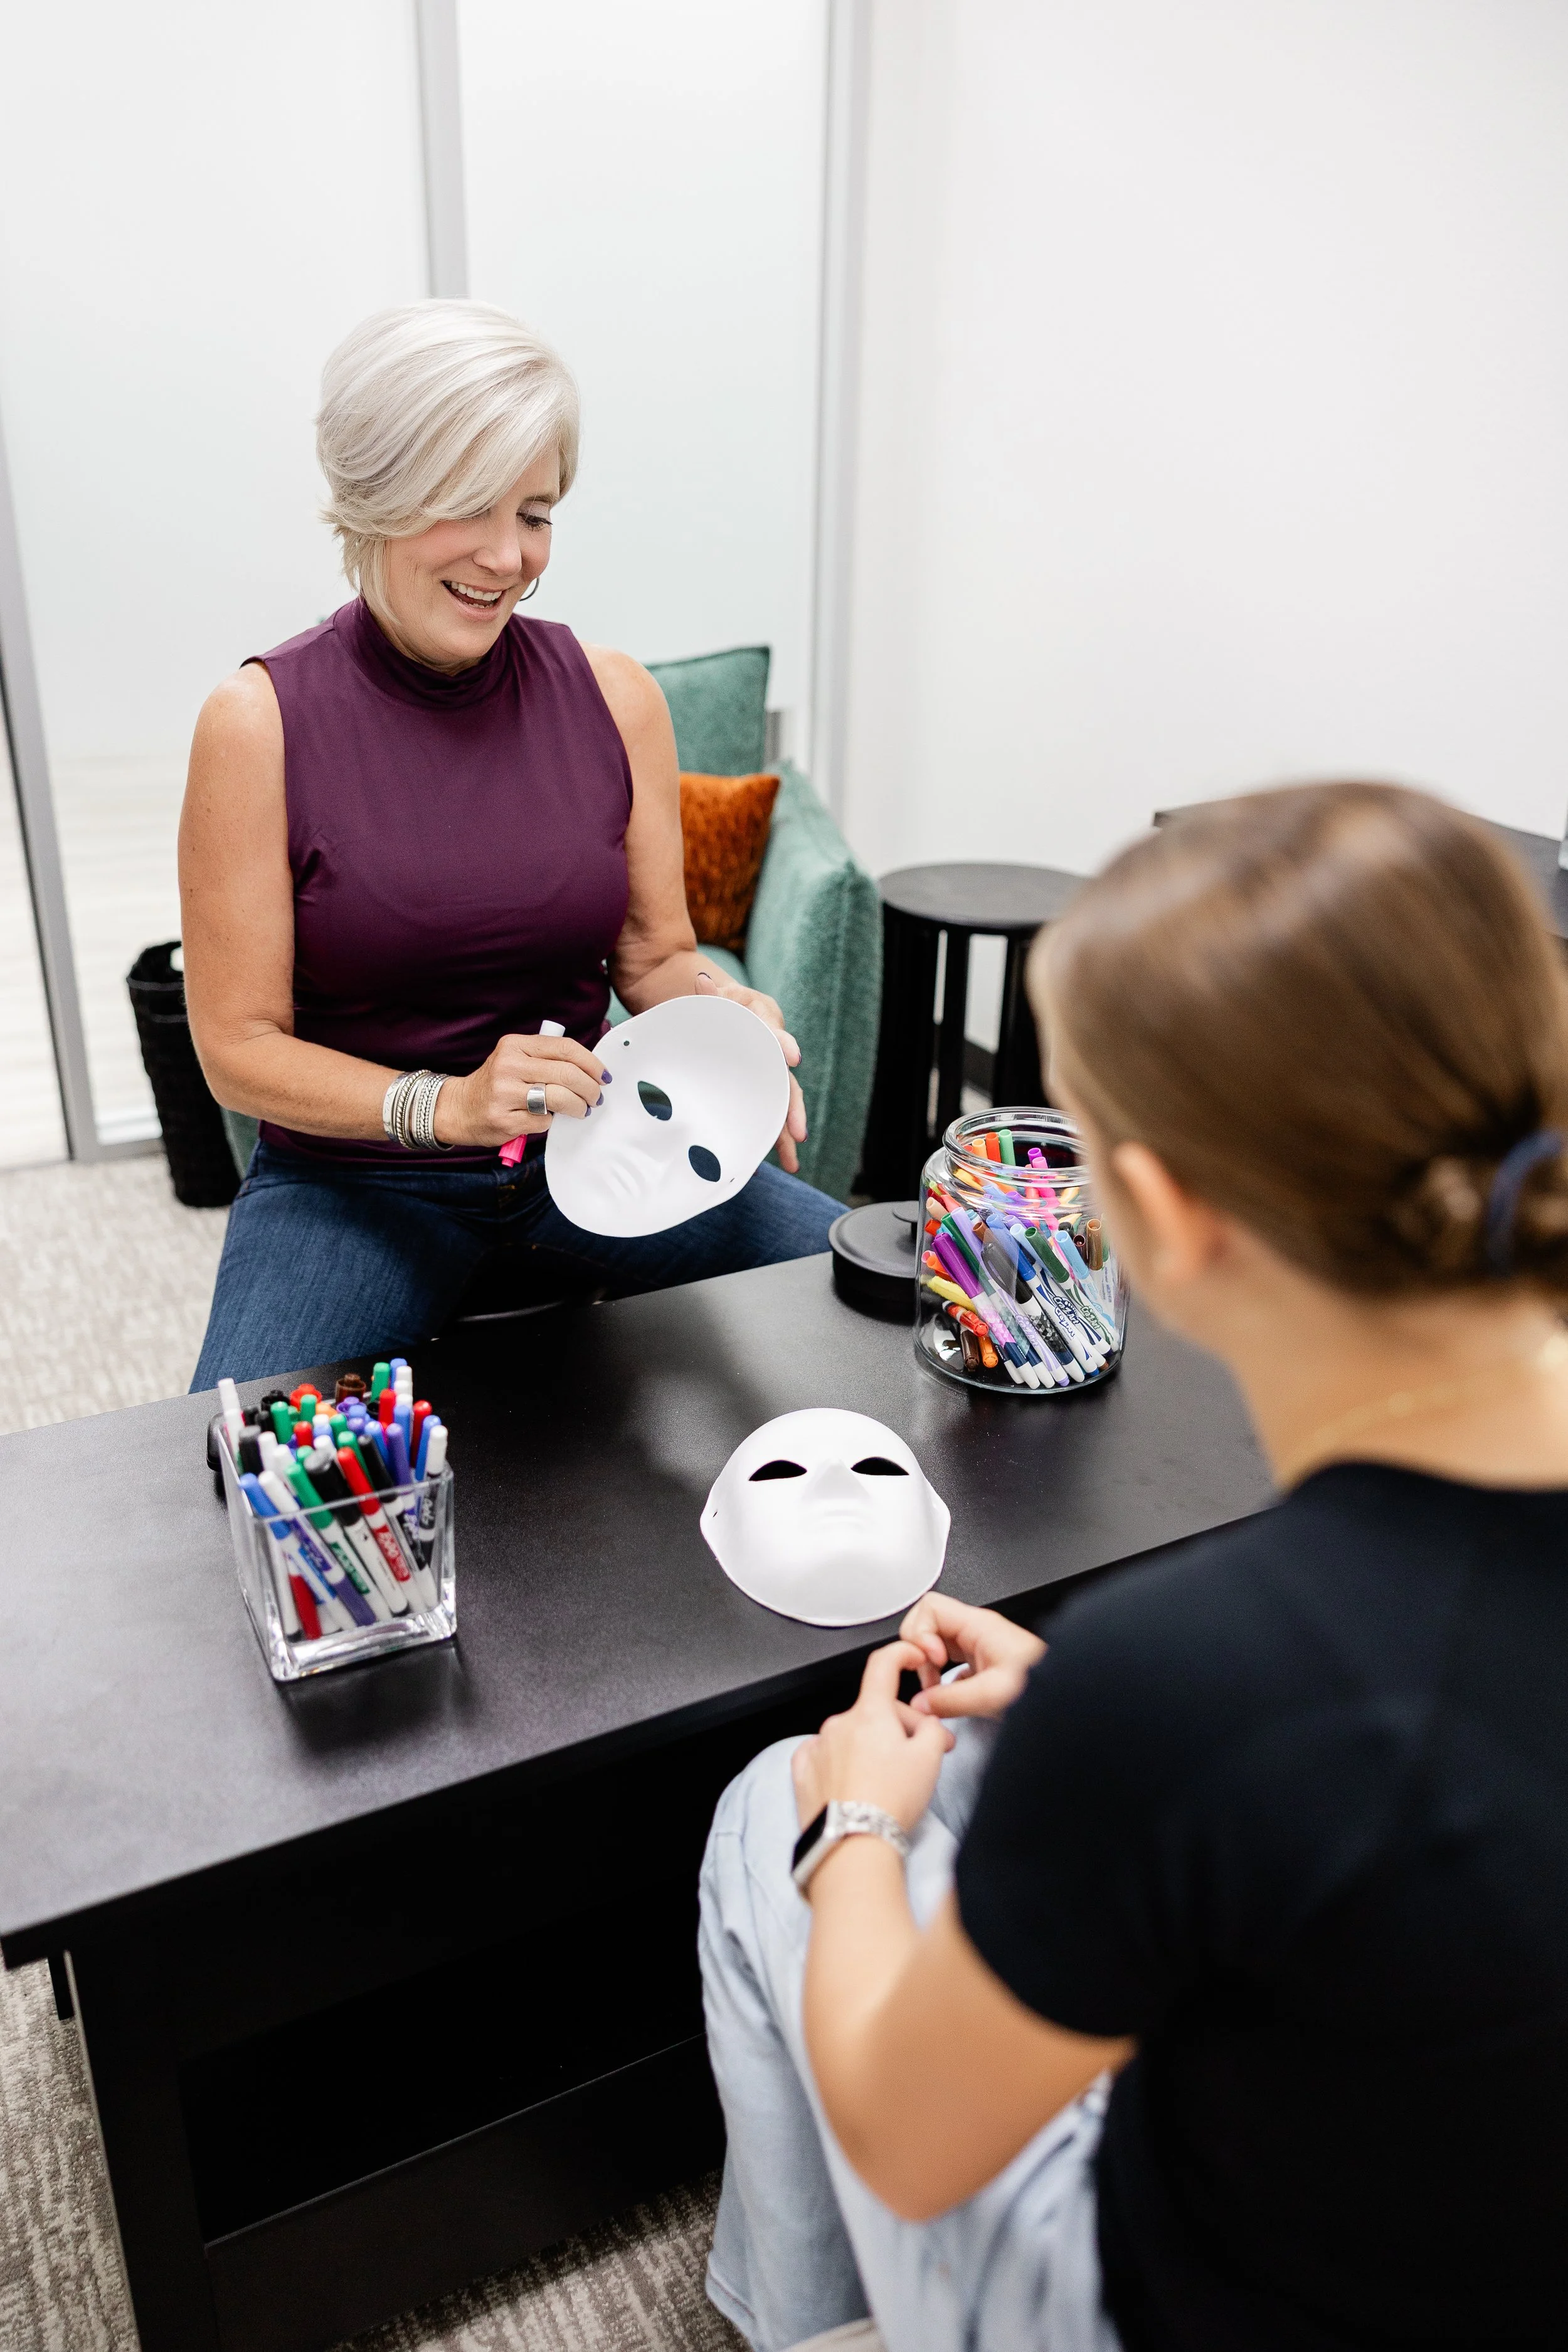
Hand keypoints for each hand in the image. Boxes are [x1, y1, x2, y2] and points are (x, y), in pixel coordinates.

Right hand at [436, 1030, 608, 1147]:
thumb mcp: (515, 1059)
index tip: (603, 1075)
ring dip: (579, 1107)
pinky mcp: (505, 1120)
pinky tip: (547, 1119)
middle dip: (590, 1088)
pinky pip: (544, 1121)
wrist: (459, 1108)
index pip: (565, 1048)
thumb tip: (590, 1070)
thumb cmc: (496, 1084)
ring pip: (560, 1098)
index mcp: (514, 1045)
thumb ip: (546, 1058)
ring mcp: (505, 1094)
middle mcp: (509, 1066)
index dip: (591, 1063)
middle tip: (596, 1097)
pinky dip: (552, 1122)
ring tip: (581, 1110)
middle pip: (567, 1074)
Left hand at [694, 967, 808, 1173]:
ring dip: (785, 1134)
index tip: (791, 1057)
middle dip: (792, 1109)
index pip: (774, 1033)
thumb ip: (711, 995)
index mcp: (763, 1020)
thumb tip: (701, 981)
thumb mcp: (715, 997)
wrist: (723, 1010)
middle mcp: (772, 1049)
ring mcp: (767, 1072)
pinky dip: (767, 1137)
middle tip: (798, 1133)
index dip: (783, 1044)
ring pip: (779, 1104)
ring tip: (792, 1163)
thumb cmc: (720, 1003)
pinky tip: (761, 1162)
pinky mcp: (759, 1088)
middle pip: (785, 1081)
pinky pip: (765, 1113)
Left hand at [792, 1642, 954, 1836]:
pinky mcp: (804, 1774)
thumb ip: (934, 1730)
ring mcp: (818, 1748)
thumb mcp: (931, 1759)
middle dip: (900, 1727)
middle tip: (923, 1757)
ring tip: (888, 1781)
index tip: (912, 1656)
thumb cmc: (889, 1803)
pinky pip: (826, 1755)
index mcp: (869, 1713)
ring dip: (872, 1748)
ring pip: (853, 1736)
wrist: (853, 1846)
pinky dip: (844, 1762)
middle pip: (875, 1711)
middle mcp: (838, 1724)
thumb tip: (930, 1726)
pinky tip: (856, 1782)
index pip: (883, 1665)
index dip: (901, 1653)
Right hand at [898, 1595, 1045, 1720]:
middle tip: (929, 1677)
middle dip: (920, 1652)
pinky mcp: (982, 1664)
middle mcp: (976, 1630)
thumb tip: (920, 1703)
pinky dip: (943, 1681)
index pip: (929, 1607)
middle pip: (928, 1626)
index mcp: (978, 1625)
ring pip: (937, 1645)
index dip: (920, 1633)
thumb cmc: (1042, 1685)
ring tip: (938, 1691)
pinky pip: (950, 1664)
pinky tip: (954, 1698)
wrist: (1069, 1694)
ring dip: (931, 1668)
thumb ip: (951, 1699)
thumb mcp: (992, 1695)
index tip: (930, 1659)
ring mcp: (979, 1645)